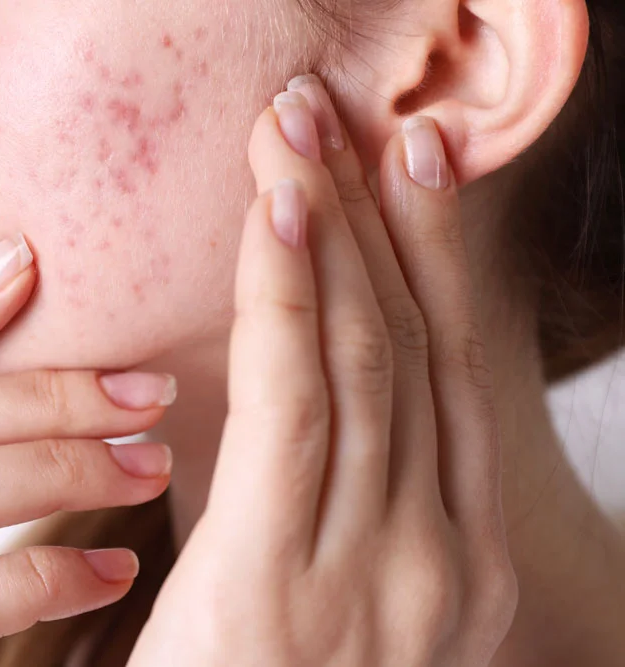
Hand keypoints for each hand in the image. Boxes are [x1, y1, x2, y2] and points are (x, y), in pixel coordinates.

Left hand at [129, 76, 516, 665]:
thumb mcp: (328, 589)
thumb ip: (331, 495)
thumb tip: (304, 387)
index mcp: (457, 561)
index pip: (439, 370)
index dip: (426, 255)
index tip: (404, 161)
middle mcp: (439, 560)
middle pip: (407, 347)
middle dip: (375, 218)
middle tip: (336, 113)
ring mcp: (375, 576)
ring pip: (361, 361)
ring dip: (332, 233)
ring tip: (299, 135)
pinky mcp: (283, 586)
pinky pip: (290, 410)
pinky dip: (292, 303)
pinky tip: (280, 218)